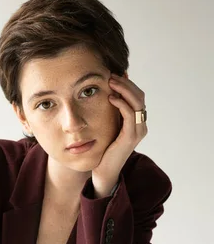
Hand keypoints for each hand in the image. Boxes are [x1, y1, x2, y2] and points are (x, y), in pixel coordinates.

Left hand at [92, 72, 147, 194]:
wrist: (103, 171)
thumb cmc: (104, 149)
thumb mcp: (108, 126)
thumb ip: (111, 112)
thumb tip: (106, 92)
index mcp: (137, 122)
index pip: (137, 96)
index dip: (128, 83)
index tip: (116, 72)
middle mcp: (141, 125)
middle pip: (140, 96)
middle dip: (126, 83)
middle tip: (111, 74)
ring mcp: (138, 131)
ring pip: (137, 103)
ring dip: (124, 89)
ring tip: (111, 81)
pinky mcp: (130, 137)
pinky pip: (129, 115)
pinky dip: (121, 103)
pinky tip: (110, 97)